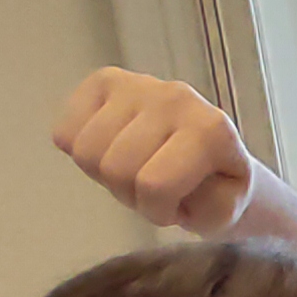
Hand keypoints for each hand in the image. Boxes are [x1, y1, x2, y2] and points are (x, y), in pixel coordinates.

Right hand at [53, 69, 253, 235]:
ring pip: (86, 153)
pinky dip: (84, 155)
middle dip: (130, 196)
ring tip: (136, 173)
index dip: (157, 212)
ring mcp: (137, 84)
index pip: (154, 185)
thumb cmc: (218, 190)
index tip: (174, 211)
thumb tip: (165, 180)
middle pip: (115, 168)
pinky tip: (114, 153)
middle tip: (153, 193)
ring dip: (106, 177)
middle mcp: (174, 98)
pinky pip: (66, 133)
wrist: (213, 159)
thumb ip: (211, 208)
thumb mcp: (230, 216)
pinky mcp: (104, 81)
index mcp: (210, 130)